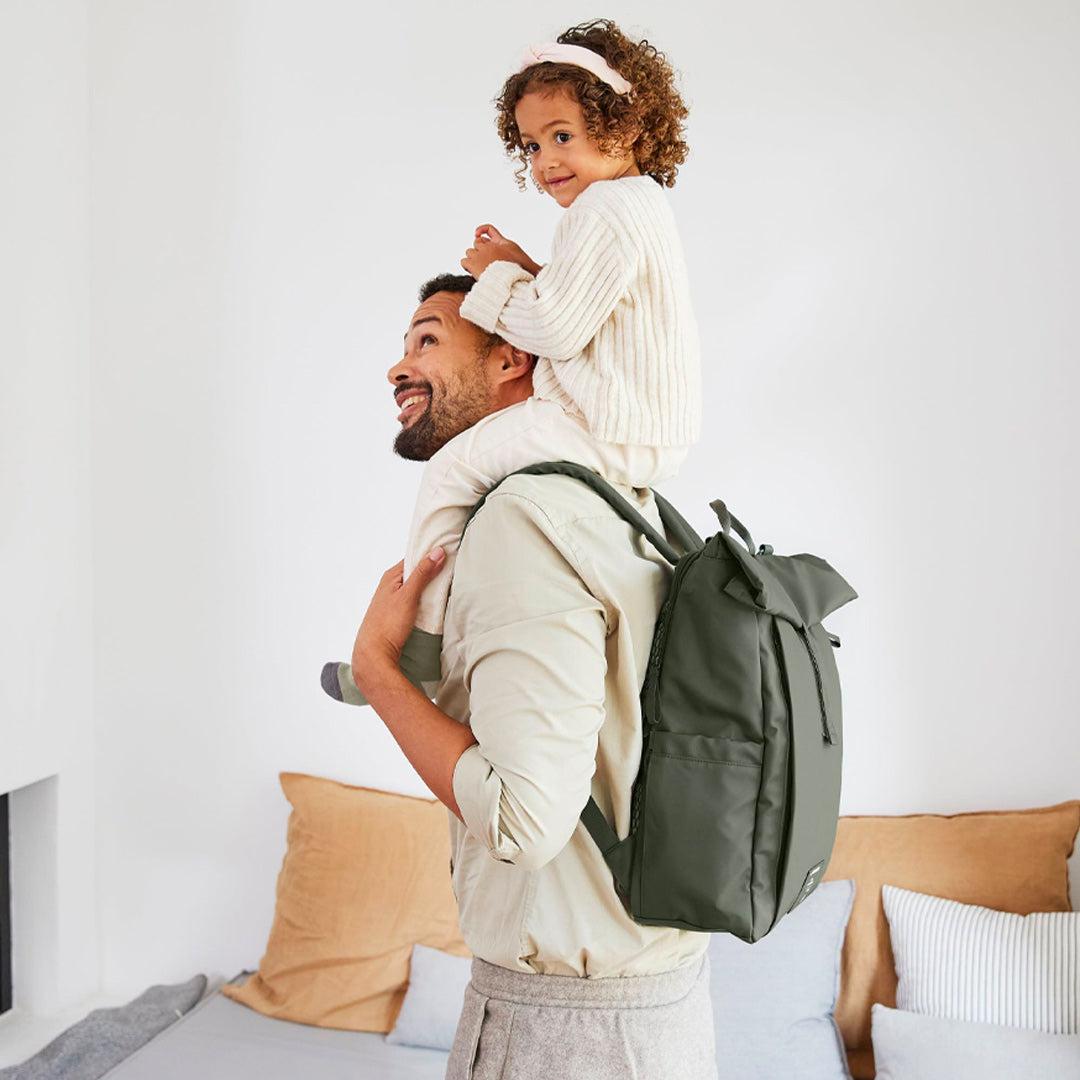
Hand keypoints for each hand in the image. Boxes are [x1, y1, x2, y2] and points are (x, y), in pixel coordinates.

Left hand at [351, 548, 446, 690]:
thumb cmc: (387, 624)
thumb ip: (422, 573)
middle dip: (432, 572)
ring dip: (429, 589)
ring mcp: (393, 601)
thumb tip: (437, 552)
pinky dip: (424, 601)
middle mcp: (390, 586)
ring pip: (415, 589)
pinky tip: (433, 605)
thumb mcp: (408, 596)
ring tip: (446, 587)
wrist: (375, 655)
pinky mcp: (397, 615)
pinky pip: (414, 602)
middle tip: (451, 571)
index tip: (448, 553)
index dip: (430, 555)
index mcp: (390, 577)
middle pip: (415, 573)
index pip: (413, 558)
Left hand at [461, 224, 538, 277]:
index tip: (477, 235)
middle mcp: (490, 246)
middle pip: (477, 242)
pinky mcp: (473, 263)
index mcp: (503, 243)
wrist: (512, 283)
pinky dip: (466, 266)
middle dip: (478, 250)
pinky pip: (464, 261)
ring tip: (477, 269)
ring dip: (472, 258)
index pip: (490, 230)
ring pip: (469, 251)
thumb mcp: (527, 265)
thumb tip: (542, 266)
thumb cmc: (521, 275)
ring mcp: (480, 254)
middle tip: (482, 262)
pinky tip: (471, 271)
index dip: (483, 233)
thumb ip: (526, 261)